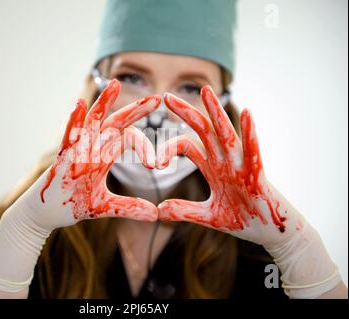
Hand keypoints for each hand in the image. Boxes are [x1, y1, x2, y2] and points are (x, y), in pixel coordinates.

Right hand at [0, 80, 159, 292]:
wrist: (45, 214)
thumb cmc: (73, 205)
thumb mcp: (105, 207)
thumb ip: (129, 206)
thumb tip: (155, 214)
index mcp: (104, 155)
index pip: (128, 139)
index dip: (144, 147)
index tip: (157, 165)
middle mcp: (92, 148)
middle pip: (115, 123)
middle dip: (135, 110)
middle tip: (156, 98)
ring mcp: (76, 151)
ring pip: (91, 122)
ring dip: (103, 103)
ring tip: (116, 85)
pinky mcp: (62, 159)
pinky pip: (68, 137)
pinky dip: (74, 122)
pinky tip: (79, 105)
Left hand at [156, 86, 303, 246]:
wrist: (269, 234)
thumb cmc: (243, 220)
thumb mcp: (208, 216)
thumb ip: (185, 211)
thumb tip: (159, 210)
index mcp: (213, 168)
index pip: (188, 146)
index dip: (170, 148)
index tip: (155, 163)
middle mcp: (226, 161)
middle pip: (204, 131)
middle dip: (186, 112)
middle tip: (166, 96)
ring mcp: (242, 166)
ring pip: (226, 134)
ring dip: (216, 112)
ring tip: (205, 90)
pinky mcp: (257, 176)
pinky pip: (253, 152)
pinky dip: (250, 134)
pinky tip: (247, 114)